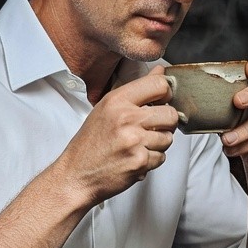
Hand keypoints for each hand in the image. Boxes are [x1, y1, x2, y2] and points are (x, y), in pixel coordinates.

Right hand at [60, 71, 179, 203]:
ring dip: (158, 144)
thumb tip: (160, 72)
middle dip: (166, 123)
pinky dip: (151, 161)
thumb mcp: (107, 108)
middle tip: (151, 129)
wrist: (76, 175)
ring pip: (168, 138)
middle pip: (171, 114)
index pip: (159, 85)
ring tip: (139, 146)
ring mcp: (134, 141)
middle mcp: (126, 118)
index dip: (166, 94)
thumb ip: (136, 91)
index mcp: (117, 100)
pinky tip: (134, 159)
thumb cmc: (90, 143)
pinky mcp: (139, 162)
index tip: (162, 102)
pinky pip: (161, 158)